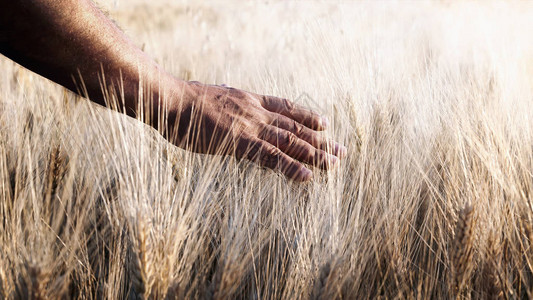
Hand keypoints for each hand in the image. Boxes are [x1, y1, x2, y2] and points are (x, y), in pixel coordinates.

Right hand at [168, 81, 346, 181]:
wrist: (172, 101)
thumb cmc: (186, 103)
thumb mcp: (214, 99)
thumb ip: (229, 107)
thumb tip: (230, 108)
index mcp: (249, 100)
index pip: (286, 107)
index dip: (307, 116)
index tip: (324, 123)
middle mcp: (256, 112)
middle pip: (295, 127)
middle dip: (320, 139)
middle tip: (341, 150)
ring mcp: (250, 127)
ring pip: (290, 141)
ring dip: (314, 153)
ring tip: (335, 163)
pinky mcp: (240, 143)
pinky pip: (270, 157)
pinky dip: (290, 166)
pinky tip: (307, 175)